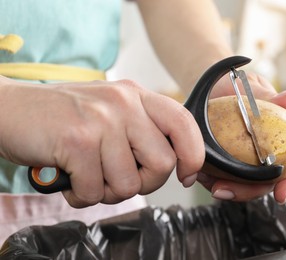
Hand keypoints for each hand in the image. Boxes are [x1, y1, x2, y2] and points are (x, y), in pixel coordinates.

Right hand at [0, 77, 204, 206]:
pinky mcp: (78, 141)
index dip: (193, 154)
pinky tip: (69, 177)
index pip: (184, 122)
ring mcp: (101, 120)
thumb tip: (175, 163)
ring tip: (87, 174)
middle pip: (162, 164)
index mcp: (136, 95)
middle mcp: (123, 103)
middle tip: (116, 177)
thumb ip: (142, 130)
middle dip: (143, 183)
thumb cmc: (64, 118)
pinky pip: (95, 191)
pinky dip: (81, 194)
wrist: (10, 110)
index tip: (185, 175)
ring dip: (106, 191)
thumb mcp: (110, 111)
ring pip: (129, 184)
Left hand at [197, 73, 285, 203]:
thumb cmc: (239, 87)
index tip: (283, 195)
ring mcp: (245, 163)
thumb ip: (273, 99)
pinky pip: (221, 179)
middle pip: (264, 184)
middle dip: (245, 192)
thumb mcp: (254, 90)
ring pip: (241, 186)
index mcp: (282, 141)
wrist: (212, 88)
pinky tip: (200, 171)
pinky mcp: (225, 165)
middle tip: (222, 190)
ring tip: (205, 177)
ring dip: (224, 187)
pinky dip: (210, 179)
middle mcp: (265, 156)